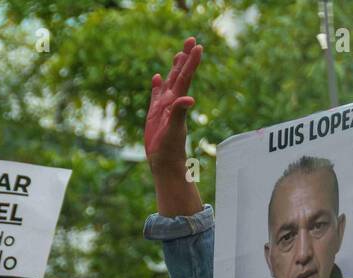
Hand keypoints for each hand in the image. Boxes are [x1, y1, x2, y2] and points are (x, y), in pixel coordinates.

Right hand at [145, 37, 201, 173]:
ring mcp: (164, 107)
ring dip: (174, 68)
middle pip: (180, 74)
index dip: (191, 61)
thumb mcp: (174, 130)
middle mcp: (173, 102)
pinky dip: (157, 85)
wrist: (165, 163)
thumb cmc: (170, 149)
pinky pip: (156, 95)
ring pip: (170, 82)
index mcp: (177, 102)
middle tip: (191, 39)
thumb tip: (189, 99)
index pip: (185, 77)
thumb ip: (179, 113)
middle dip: (185, 57)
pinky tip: (158, 77)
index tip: (198, 46)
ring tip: (179, 53)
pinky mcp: (155, 114)